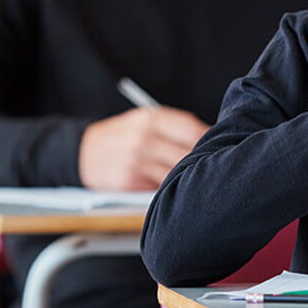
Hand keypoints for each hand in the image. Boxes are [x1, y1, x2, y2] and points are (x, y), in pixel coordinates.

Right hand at [79, 106, 208, 190]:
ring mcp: (136, 162)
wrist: (84, 152)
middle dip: (203, 162)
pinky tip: (176, 189)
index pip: (192, 129)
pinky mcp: (129, 182)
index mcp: (151, 119)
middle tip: (217, 167)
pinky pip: (160, 188)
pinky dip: (170, 189)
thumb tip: (210, 138)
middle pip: (187, 154)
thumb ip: (173, 127)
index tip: (223, 146)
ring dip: (189, 178)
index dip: (211, 139)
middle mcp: (144, 139)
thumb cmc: (123, 136)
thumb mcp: (144, 120)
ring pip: (176, 174)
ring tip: (199, 181)